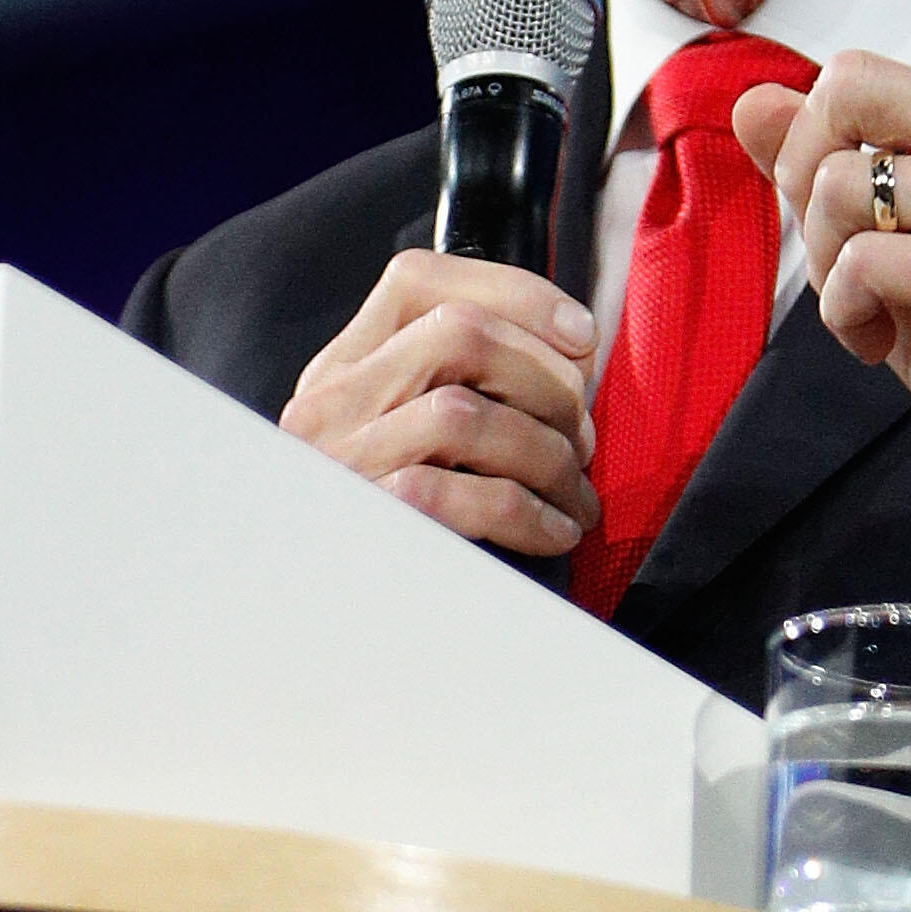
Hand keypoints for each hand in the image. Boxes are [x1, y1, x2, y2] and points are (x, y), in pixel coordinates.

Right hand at [282, 250, 602, 555]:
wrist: (329, 630)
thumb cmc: (400, 529)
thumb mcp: (412, 437)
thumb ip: (460, 383)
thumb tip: (572, 347)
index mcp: (342, 369)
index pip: (416, 280)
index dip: (515, 293)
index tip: (581, 337)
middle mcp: (329, 404)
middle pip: (457, 334)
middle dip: (547, 381)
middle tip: (581, 439)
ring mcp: (341, 464)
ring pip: (464, 412)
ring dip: (547, 452)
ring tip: (574, 494)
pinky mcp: (370, 526)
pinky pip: (466, 497)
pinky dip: (530, 512)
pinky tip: (554, 533)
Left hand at [730, 0, 910, 572]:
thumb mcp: (890, 238)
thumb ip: (832, 164)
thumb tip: (754, 99)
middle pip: (852, 80)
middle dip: (802, 164)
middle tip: (829, 236)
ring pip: (846, 180)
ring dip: (827, 262)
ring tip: (876, 307)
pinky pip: (865, 261)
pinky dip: (848, 316)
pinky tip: (889, 345)